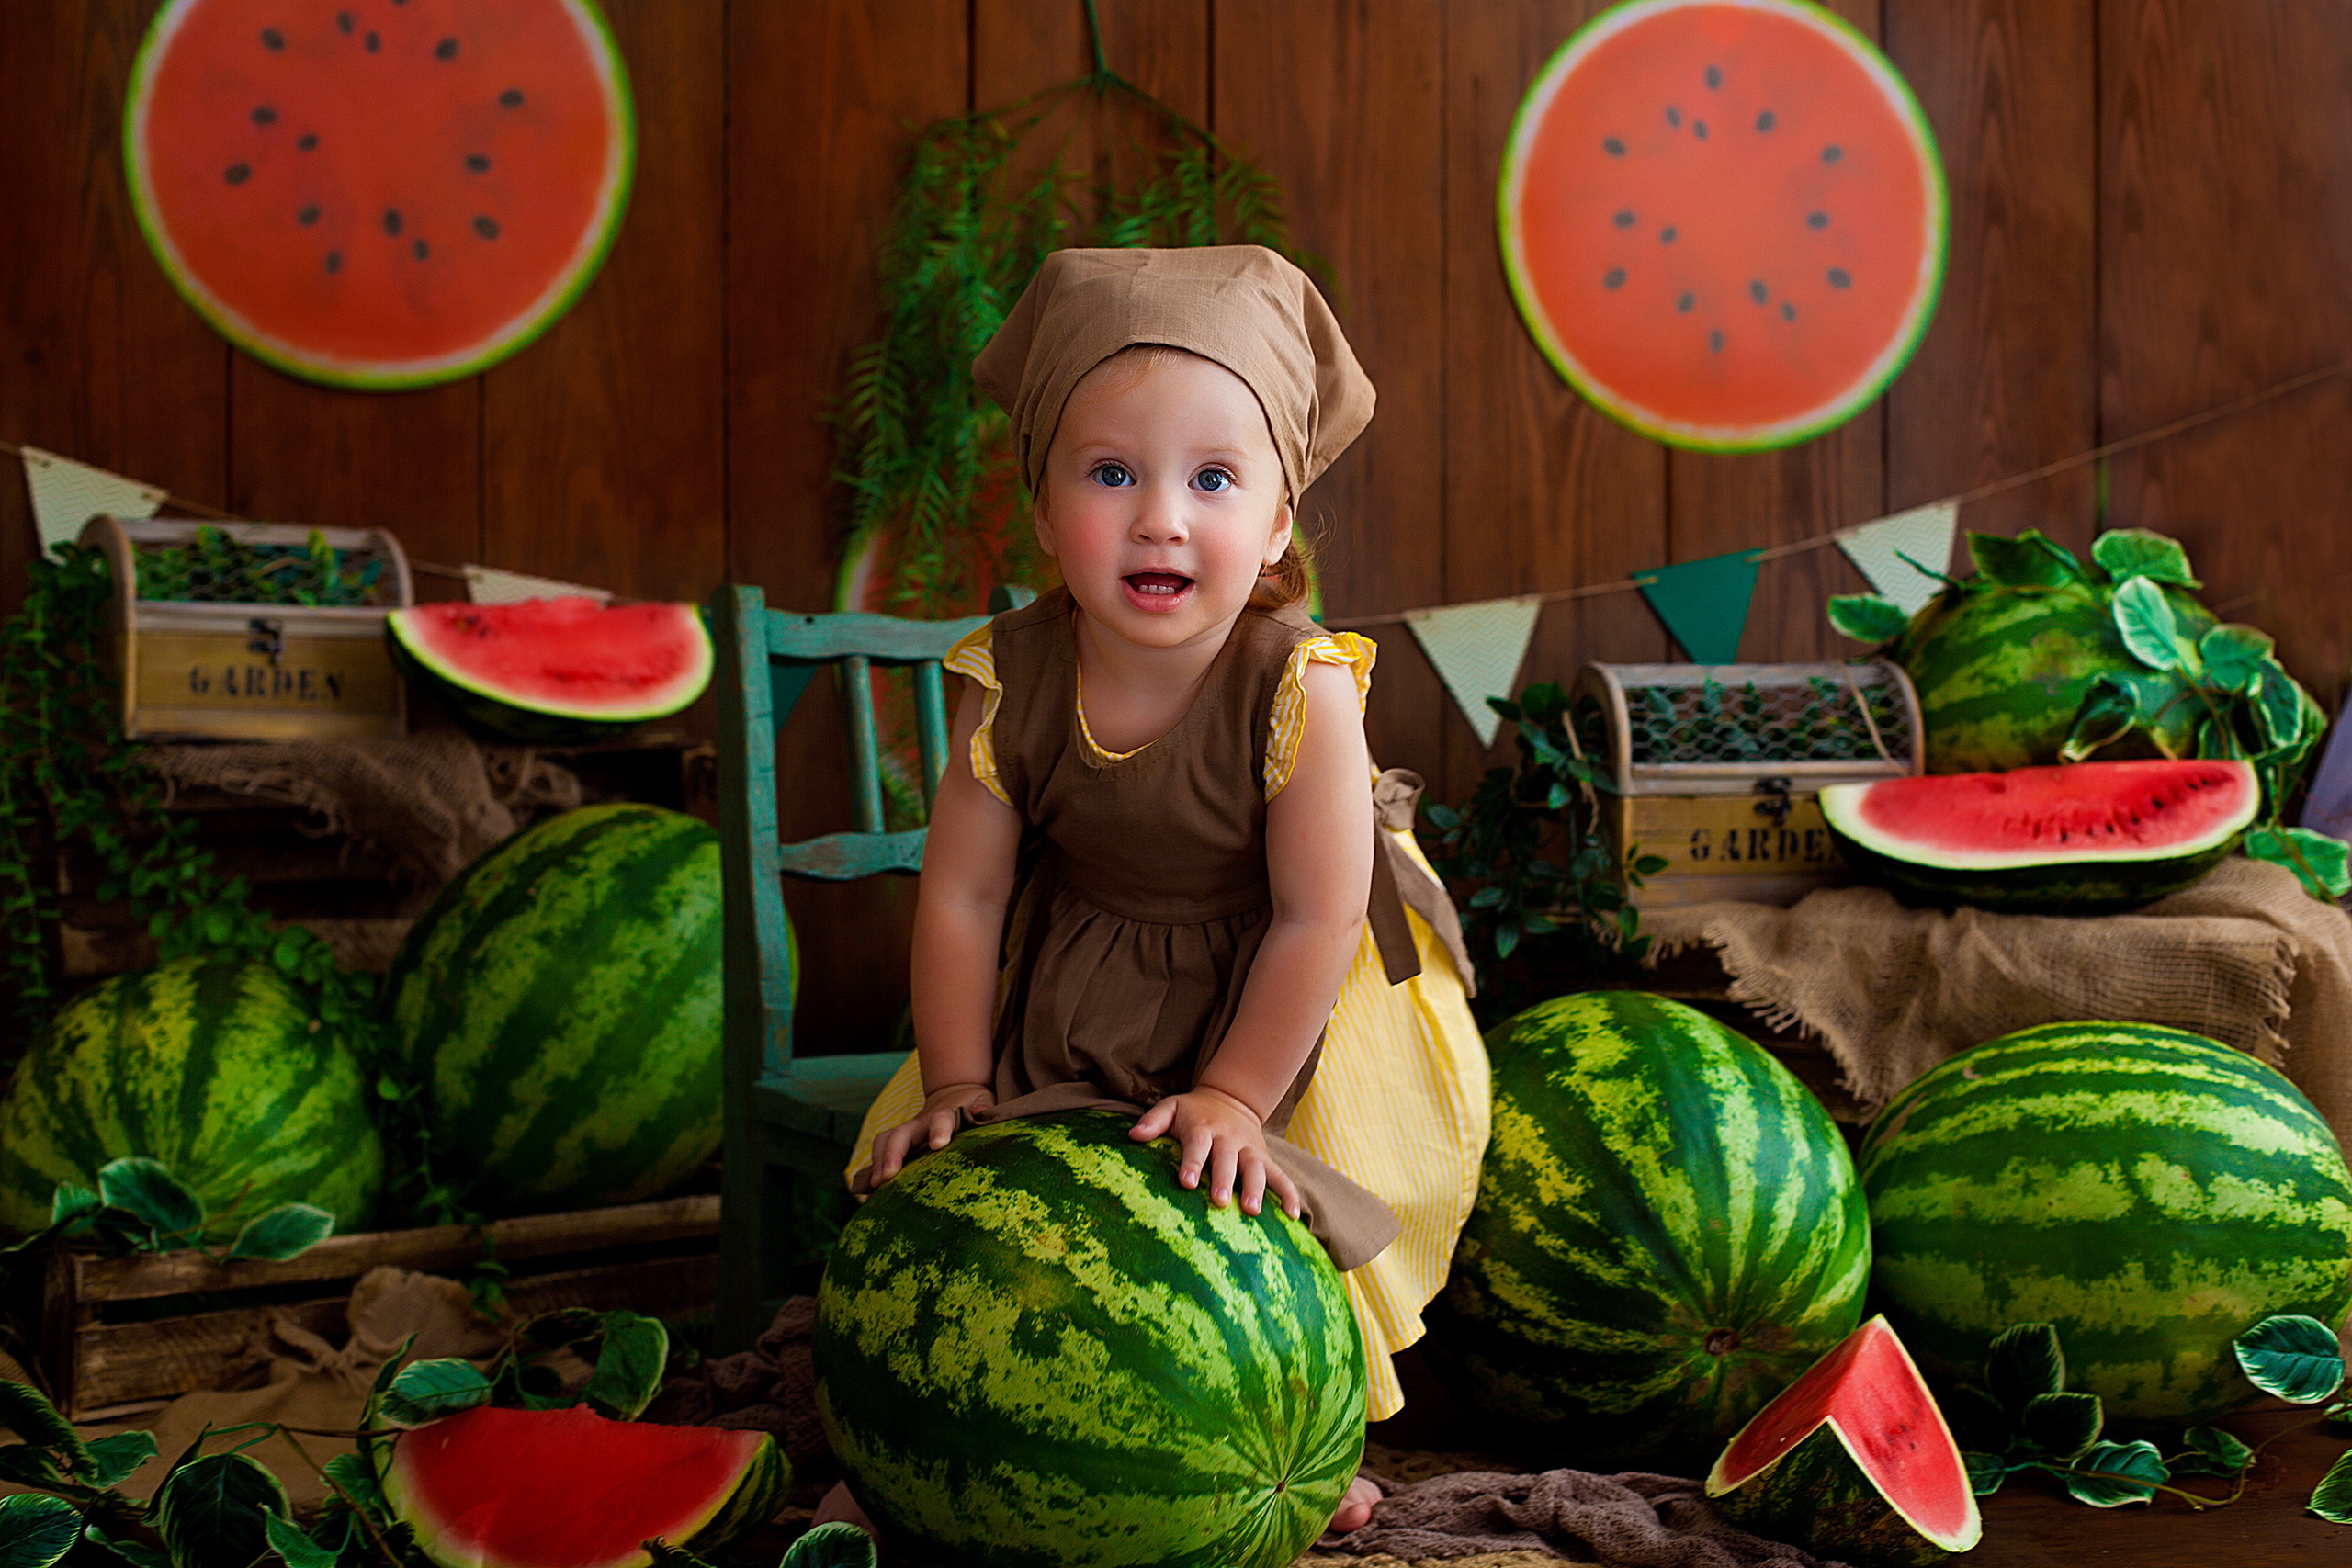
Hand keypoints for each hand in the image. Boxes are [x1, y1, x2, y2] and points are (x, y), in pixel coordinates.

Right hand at [869, 1082, 993, 1185]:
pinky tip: (868, 1196)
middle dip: (893, 1153)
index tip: (937, 1144)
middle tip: (888, 1176)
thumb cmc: (973, 1105)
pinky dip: (872, 1172)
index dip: (939, 1130)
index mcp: (946, 1114)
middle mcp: (921, 1123)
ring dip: (877, 1163)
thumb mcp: (982, 1102)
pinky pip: (879, 1154)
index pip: (941, 1119)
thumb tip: (980, 1114)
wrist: (955, 1095)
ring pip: (885, 1141)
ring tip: (874, 1187)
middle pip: (901, 1133)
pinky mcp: (899, 1144)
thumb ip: (983, 1108)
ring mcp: (908, 1133)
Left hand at [1130, 1086, 1302, 1220]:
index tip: (1187, 1182)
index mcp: (1203, 1129)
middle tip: (1221, 1202)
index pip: (1197, 1146)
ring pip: (1256, 1169)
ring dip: (1256, 1189)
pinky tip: (1293, 1216)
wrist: (1231, 1100)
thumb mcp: (1171, 1107)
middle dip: (1225, 1180)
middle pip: (1228, 1160)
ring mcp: (1250, 1151)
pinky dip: (1289, 1194)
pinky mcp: (1265, 1160)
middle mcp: (1229, 1140)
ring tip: (1252, 1210)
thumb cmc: (1193, 1112)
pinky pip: (1281, 1177)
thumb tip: (1133, 1135)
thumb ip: (1153, 1121)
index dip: (1192, 1163)